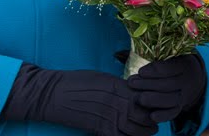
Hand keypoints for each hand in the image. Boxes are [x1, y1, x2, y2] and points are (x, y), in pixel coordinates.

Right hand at [3, 65, 156, 135]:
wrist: (54, 94)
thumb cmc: (76, 82)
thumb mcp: (102, 78)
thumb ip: (120, 87)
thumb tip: (133, 93)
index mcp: (120, 86)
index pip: (146, 98)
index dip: (153, 104)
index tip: (154, 106)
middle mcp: (118, 102)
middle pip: (145, 115)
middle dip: (152, 121)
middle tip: (153, 123)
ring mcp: (109, 116)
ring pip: (136, 130)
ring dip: (144, 132)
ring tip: (147, 131)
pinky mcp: (99, 128)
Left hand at [127, 54, 206, 121]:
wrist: (188, 79)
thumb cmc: (170, 64)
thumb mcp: (167, 56)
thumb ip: (151, 55)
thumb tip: (120, 54)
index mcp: (185, 64)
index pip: (170, 68)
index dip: (154, 70)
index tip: (140, 72)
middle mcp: (187, 80)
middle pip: (169, 84)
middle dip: (148, 84)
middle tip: (132, 83)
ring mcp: (184, 95)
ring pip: (172, 99)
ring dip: (153, 99)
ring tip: (137, 98)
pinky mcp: (180, 107)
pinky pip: (173, 113)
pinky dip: (163, 116)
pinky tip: (151, 116)